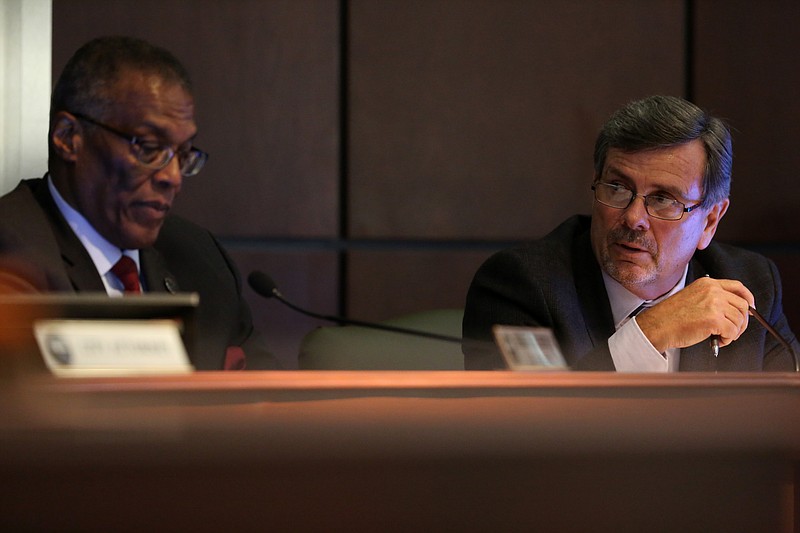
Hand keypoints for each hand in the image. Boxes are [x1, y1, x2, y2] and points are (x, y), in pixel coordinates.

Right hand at [635, 276, 753, 351]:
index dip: (748, 298)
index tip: (751, 308)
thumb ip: (712, 298)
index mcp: (707, 284)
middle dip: (742, 321)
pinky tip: (718, 340)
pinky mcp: (714, 320)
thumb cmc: (671, 316)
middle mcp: (713, 291)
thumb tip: (732, 310)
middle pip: (742, 305)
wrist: (658, 326)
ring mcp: (714, 304)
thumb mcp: (692, 297)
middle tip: (734, 330)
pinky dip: (728, 339)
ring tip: (721, 336)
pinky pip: (732, 331)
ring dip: (734, 332)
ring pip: (739, 320)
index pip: (738, 287)